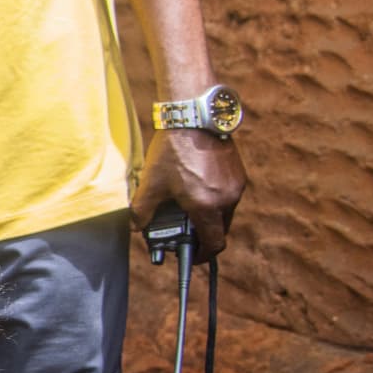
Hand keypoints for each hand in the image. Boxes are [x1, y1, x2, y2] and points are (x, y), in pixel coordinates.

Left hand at [130, 128, 246, 262]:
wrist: (193, 117)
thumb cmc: (173, 150)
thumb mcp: (151, 183)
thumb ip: (141, 211)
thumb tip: (135, 227)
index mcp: (207, 207)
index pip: (213, 244)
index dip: (202, 255)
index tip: (192, 255)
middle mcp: (228, 199)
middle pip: (218, 229)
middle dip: (201, 234)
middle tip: (183, 230)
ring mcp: (236, 185)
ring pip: (224, 211)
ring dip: (208, 215)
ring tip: (186, 205)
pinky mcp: (238, 172)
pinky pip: (227, 195)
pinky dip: (214, 198)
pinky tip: (195, 187)